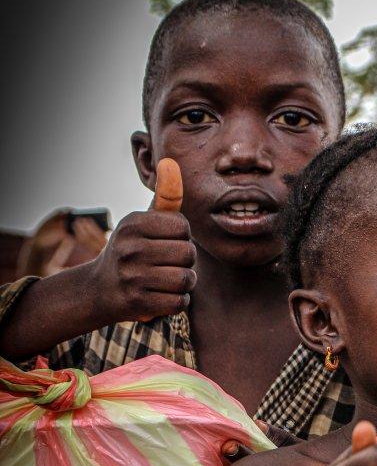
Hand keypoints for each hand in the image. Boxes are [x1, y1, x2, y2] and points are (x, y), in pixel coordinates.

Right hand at [88, 159, 196, 323]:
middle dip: (185, 261)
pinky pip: (179, 302)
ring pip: (186, 279)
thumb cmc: (132, 250)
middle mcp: (130, 248)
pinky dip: (177, 301)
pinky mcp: (137, 303)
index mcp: (133, 223)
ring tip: (168, 280)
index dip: (182, 237)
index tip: (167, 242)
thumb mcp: (143, 222)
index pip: (183, 227)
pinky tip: (163, 296)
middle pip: (188, 253)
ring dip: (184, 283)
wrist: (100, 289)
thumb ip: (164, 197)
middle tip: (169, 263)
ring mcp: (132, 277)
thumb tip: (170, 162)